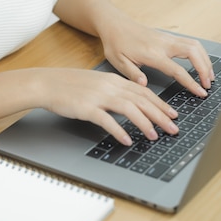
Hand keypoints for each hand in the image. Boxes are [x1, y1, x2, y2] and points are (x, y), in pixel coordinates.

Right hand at [37, 68, 178, 144]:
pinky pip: (107, 120)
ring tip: (155, 136)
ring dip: (145, 123)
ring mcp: (99, 97)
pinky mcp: (87, 108)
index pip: (144, 91)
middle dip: (161, 115)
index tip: (173, 114)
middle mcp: (110, 87)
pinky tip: (127, 140)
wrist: (48, 84)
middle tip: (173, 128)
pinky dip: (119, 130)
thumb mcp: (98, 83)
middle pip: (142, 100)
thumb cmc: (71, 85)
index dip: (161, 104)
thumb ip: (115, 90)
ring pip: (130, 109)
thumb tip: (133, 102)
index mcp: (114, 80)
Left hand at [99, 16, 214, 96]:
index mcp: (152, 53)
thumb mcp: (118, 62)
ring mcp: (167, 38)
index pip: (177, 69)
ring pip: (195, 45)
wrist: (115, 24)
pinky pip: (190, 42)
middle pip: (194, 53)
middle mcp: (163, 43)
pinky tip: (201, 63)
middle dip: (205, 69)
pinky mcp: (168, 36)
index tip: (201, 92)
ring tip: (209, 75)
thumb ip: (133, 74)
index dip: (191, 82)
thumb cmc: (116, 44)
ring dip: (205, 60)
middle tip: (208, 84)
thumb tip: (144, 85)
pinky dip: (200, 53)